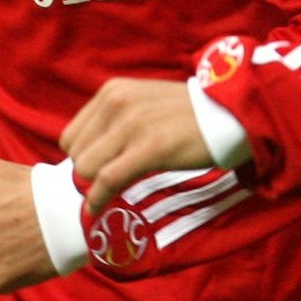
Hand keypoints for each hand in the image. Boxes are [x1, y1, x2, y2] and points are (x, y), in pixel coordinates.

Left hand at [61, 78, 211, 214]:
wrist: (230, 116)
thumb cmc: (188, 116)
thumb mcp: (144, 103)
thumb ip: (116, 121)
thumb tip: (91, 155)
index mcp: (112, 91)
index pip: (70, 136)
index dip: (81, 159)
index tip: (96, 173)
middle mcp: (117, 103)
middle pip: (75, 154)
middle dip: (87, 174)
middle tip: (106, 187)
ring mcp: (132, 124)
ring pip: (86, 168)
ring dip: (93, 188)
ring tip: (108, 196)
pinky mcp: (150, 147)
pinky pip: (107, 179)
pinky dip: (98, 199)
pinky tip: (99, 209)